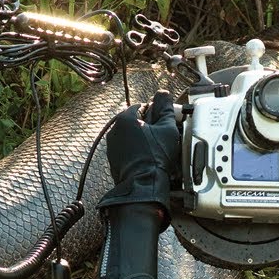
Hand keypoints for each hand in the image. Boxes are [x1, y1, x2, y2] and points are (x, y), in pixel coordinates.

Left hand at [98, 90, 179, 216]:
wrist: (143, 185)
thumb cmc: (155, 156)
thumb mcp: (166, 128)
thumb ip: (165, 108)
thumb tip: (164, 93)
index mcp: (125, 118)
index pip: (143, 107)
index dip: (157, 114)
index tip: (165, 123)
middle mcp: (114, 130)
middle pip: (136, 122)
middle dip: (149, 127)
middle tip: (163, 137)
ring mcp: (112, 146)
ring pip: (131, 136)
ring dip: (143, 139)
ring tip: (156, 150)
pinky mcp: (113, 160)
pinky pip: (127, 150)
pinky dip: (137, 151)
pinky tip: (148, 158)